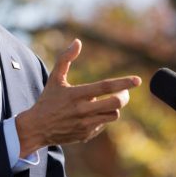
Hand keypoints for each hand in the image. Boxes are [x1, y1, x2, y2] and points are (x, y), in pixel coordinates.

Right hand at [15, 39, 141, 156]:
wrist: (37, 128)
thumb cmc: (47, 100)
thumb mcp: (54, 78)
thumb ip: (65, 59)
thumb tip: (77, 42)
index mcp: (76, 94)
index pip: (105, 87)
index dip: (123, 83)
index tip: (137, 80)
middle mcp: (83, 110)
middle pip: (115, 103)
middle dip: (124, 96)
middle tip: (124, 92)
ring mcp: (85, 124)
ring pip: (113, 115)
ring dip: (114, 107)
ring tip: (108, 102)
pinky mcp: (86, 135)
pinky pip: (104, 125)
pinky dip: (103, 118)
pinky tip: (94, 114)